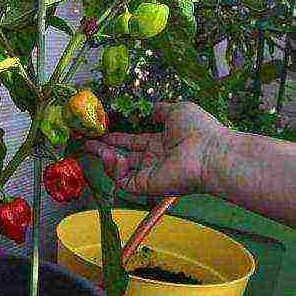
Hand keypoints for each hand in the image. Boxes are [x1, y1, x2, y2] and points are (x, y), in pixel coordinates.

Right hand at [85, 102, 225, 195]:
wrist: (210, 153)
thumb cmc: (198, 130)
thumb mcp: (177, 110)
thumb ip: (160, 110)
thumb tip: (150, 109)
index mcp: (160, 143)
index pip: (132, 142)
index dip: (115, 137)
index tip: (99, 130)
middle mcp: (153, 160)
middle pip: (122, 156)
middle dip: (102, 149)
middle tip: (85, 141)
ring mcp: (149, 174)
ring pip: (119, 170)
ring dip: (105, 158)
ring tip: (94, 148)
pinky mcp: (146, 185)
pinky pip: (122, 181)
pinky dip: (114, 170)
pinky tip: (113, 156)